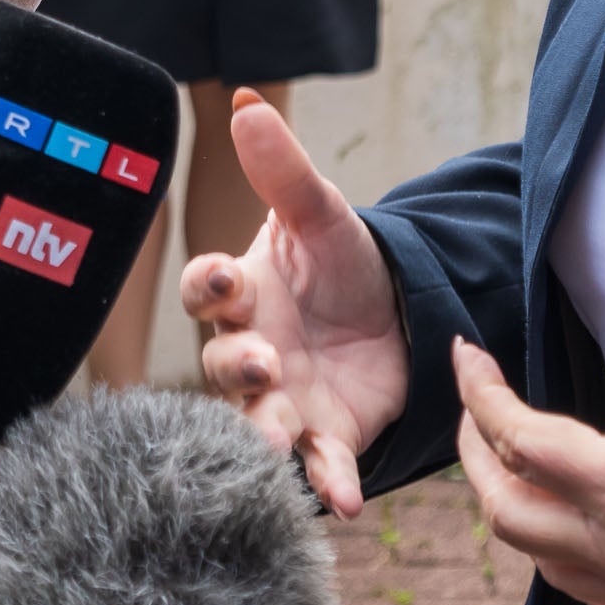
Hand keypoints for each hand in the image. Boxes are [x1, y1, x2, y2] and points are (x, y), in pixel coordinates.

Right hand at [185, 92, 406, 514]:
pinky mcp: (324, 435)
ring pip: (255, 422)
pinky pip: (317, 463)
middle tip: (264, 363)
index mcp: (243, 293)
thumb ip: (284, 169)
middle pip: (224, 364)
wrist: (398, 314)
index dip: (209, 286)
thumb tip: (246, 103)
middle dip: (239, 365)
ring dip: (262, 435)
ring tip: (275, 445)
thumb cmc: (342, 263)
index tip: (226, 279)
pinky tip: (344, 501)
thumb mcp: (322, 214)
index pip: (206, 290)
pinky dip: (326, 483)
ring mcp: (282, 399)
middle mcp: (251, 351)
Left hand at [458, 242, 604, 604]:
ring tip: (517, 461)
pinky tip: (579, 534)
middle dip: (474, 454)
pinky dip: (562, 560)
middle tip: (477, 407)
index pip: (516, 439)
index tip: (468, 355)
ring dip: (513, 510)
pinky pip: (590, 600)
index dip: (479, 391)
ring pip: (540, 563)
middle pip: (505, 512)